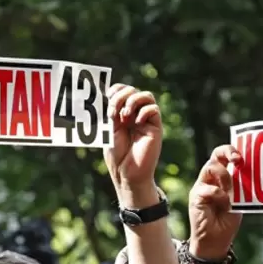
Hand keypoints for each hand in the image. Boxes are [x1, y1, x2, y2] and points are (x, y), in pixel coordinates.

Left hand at [103, 84, 162, 208]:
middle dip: (121, 96)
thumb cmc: (117, 155)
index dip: (116, 89)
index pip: (122, 90)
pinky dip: (144, 111)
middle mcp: (135, 114)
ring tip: (124, 115)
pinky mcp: (155, 127)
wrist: (127, 174)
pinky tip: (136, 122)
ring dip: (132, 100)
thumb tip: (110, 94)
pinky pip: (154, 109)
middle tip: (112, 111)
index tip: (106, 97)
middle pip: (133, 90)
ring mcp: (146, 120)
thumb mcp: (110, 130)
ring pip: (146, 95)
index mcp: (122, 113)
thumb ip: (112, 112)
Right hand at [189, 145, 243, 259]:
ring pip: (210, 167)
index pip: (223, 156)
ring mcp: (202, 187)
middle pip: (215, 155)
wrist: (215, 242)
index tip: (243, 155)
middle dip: (227, 152)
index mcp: (221, 178)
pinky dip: (220, 195)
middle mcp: (210, 179)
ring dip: (225, 176)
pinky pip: (208, 189)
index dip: (231, 151)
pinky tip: (225, 205)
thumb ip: (240, 187)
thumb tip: (250, 171)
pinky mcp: (196, 197)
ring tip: (232, 191)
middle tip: (238, 159)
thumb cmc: (227, 222)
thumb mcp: (239, 201)